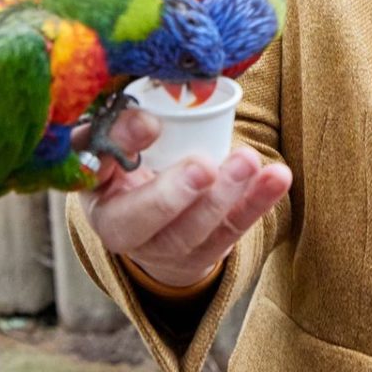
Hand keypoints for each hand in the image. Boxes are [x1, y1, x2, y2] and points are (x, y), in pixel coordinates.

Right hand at [74, 109, 291, 288]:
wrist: (157, 221)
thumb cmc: (134, 167)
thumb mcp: (118, 144)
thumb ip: (122, 127)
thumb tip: (146, 119)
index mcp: (95, 194)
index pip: (95, 174)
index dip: (119, 148)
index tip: (150, 123)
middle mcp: (124, 230)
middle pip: (139, 221)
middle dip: (172, 195)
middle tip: (203, 167)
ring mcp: (165, 249)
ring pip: (191, 232)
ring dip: (223, 196)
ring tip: (248, 161)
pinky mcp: (205, 252)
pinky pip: (233, 230)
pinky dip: (257, 203)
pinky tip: (277, 177)